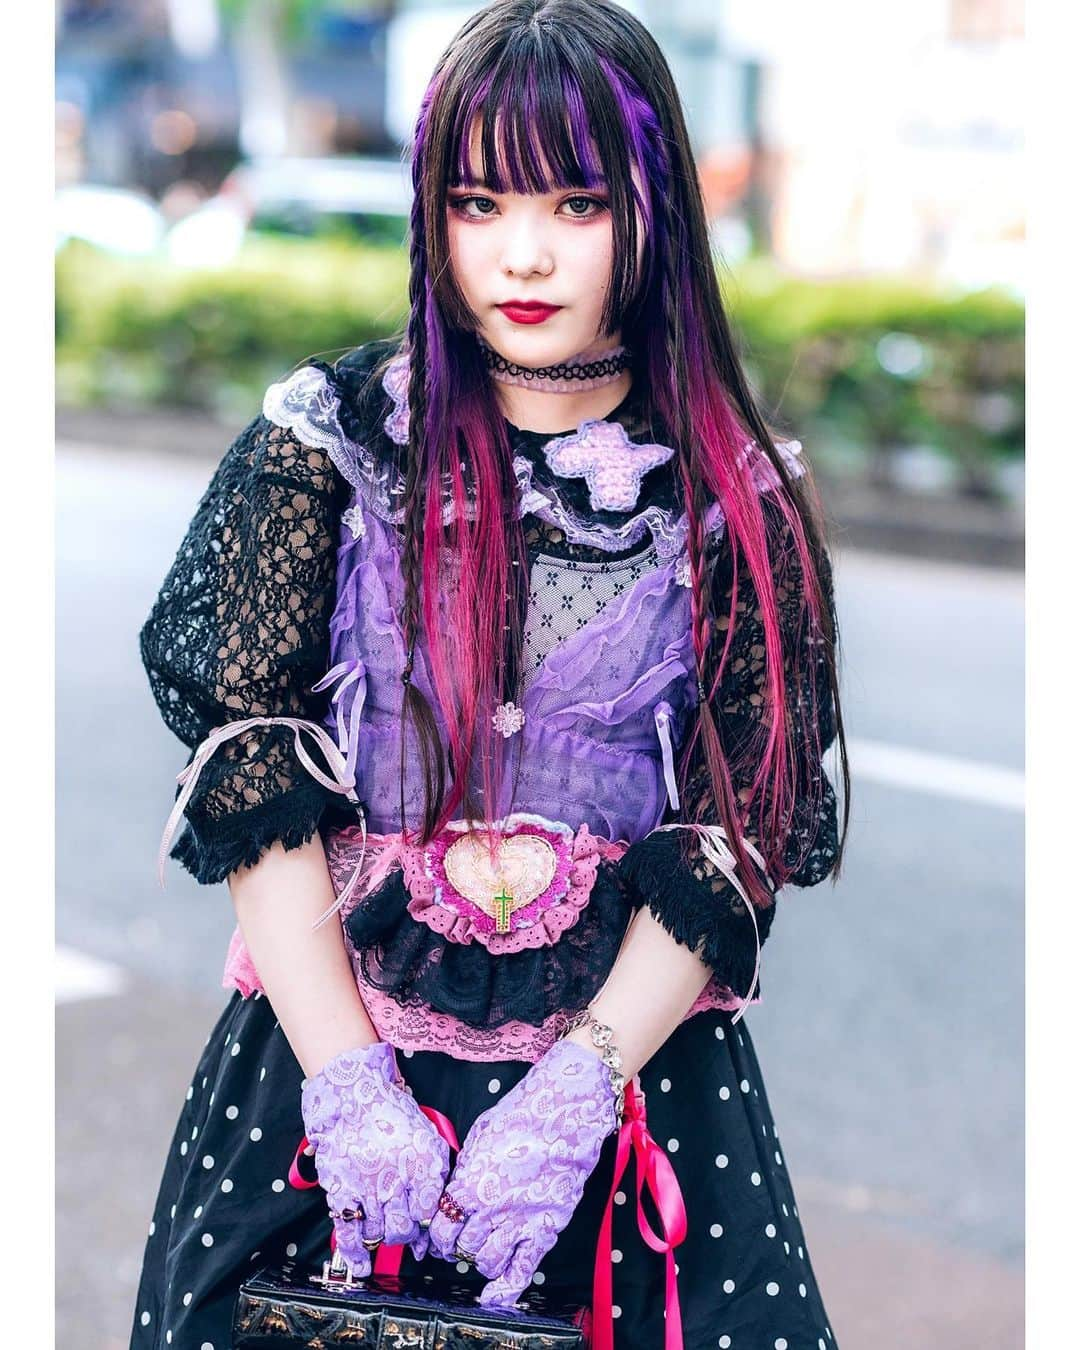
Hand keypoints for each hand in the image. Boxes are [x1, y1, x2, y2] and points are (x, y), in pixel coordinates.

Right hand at [301, 1041, 450, 1274]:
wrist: (352, 1096)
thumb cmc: (392, 1116)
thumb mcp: (427, 1137)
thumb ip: (434, 1175)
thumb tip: (430, 1216)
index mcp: (423, 1164)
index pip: (430, 1214)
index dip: (427, 1227)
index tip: (424, 1232)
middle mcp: (397, 1180)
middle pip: (405, 1229)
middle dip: (405, 1236)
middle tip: (402, 1231)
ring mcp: (367, 1188)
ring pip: (380, 1233)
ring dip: (383, 1239)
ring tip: (383, 1233)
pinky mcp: (341, 1191)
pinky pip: (348, 1231)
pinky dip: (354, 1253)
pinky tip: (361, 1264)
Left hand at [427, 1038, 617, 1306]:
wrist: (563, 1118)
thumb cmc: (520, 1119)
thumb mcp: (478, 1140)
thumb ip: (465, 1172)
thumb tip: (457, 1189)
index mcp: (468, 1186)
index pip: (440, 1229)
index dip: (438, 1237)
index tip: (442, 1236)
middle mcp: (488, 1211)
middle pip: (461, 1248)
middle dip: (459, 1247)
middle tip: (465, 1241)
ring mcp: (517, 1223)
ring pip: (486, 1262)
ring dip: (483, 1259)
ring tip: (488, 1247)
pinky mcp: (544, 1231)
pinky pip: (520, 1272)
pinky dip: (506, 1289)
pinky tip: (495, 1295)